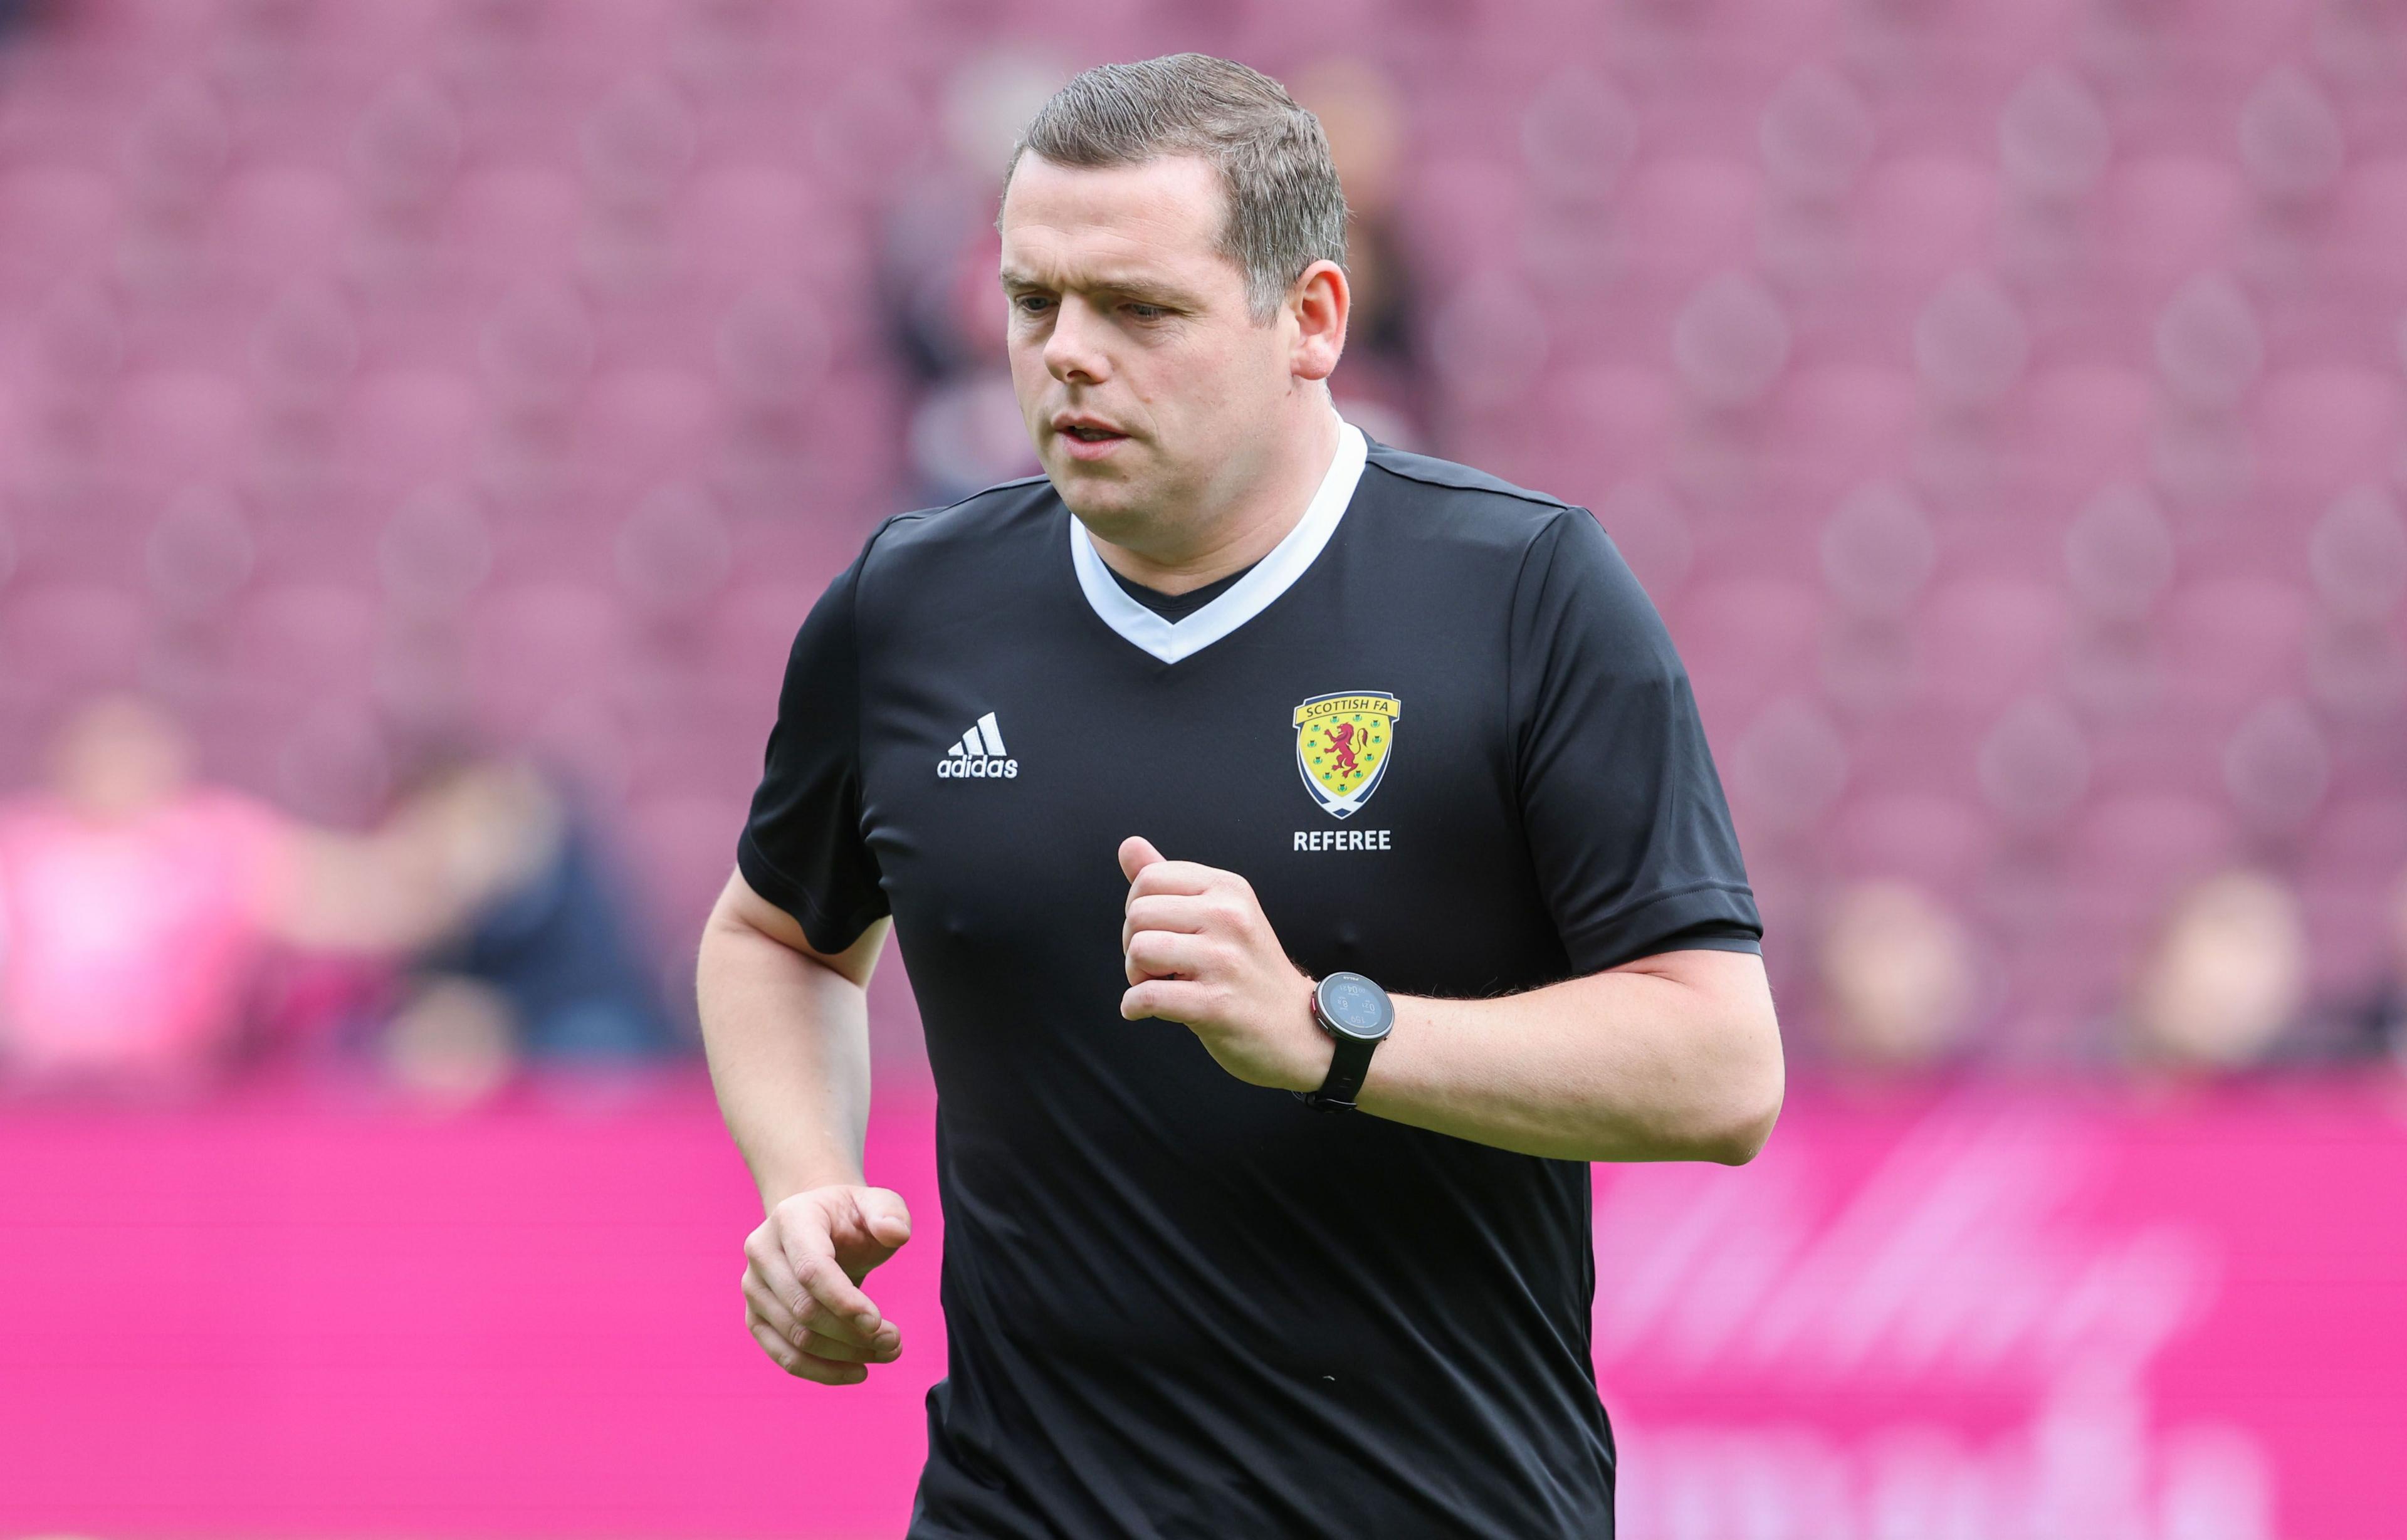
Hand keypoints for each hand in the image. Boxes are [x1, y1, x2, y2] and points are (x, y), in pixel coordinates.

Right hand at [741, 1185, 910, 1385]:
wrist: (821, 1227)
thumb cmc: (852, 1218)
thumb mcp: (878, 1204)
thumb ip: (891, 1214)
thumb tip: (896, 1233)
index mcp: (790, 1218)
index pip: (811, 1269)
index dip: (843, 1301)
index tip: (878, 1323)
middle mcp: (761, 1252)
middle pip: (803, 1309)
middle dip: (852, 1333)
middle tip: (894, 1342)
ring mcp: (753, 1287)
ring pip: (795, 1337)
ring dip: (844, 1354)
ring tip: (886, 1352)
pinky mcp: (756, 1317)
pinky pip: (784, 1355)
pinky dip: (822, 1371)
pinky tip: (857, 1371)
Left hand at [1118, 835, 1332, 1093]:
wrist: (1296, 1027)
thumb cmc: (1248, 969)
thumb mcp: (1219, 913)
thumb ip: (1171, 880)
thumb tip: (1129, 845)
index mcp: (1228, 889)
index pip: (1149, 878)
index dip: (1138, 908)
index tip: (1157, 932)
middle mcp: (1229, 917)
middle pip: (1138, 914)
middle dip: (1133, 944)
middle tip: (1159, 965)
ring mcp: (1224, 960)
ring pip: (1140, 950)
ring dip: (1135, 976)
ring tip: (1160, 985)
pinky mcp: (1216, 1004)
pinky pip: (1147, 996)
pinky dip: (1134, 1006)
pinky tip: (1144, 1009)